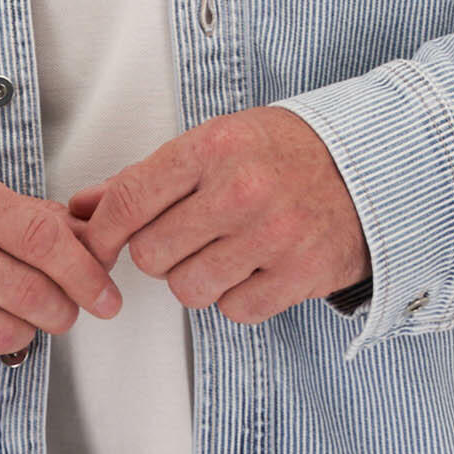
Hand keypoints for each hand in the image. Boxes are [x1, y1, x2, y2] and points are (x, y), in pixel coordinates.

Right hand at [0, 160, 123, 377]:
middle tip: (63, 311)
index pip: (40, 237)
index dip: (84, 273)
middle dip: (62, 311)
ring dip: (22, 333)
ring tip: (10, 316)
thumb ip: (28, 218)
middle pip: (27, 293)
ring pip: (1, 335)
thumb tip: (92, 247)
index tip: (105, 295)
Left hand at [70, 107, 368, 322]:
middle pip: (151, 255)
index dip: (102, 232)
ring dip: (198, 279)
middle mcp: (241, 190)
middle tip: (188, 238)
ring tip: (226, 252)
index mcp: (213, 147)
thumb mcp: (216, 143)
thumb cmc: (285, 155)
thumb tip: (83, 208)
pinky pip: (234, 310)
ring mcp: (273, 235)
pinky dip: (239, 298)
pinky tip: (256, 268)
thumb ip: (148, 178)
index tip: (98, 245)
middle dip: (161, 253)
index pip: (129, 200)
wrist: (369, 169)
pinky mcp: (299, 274)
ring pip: (189, 289)